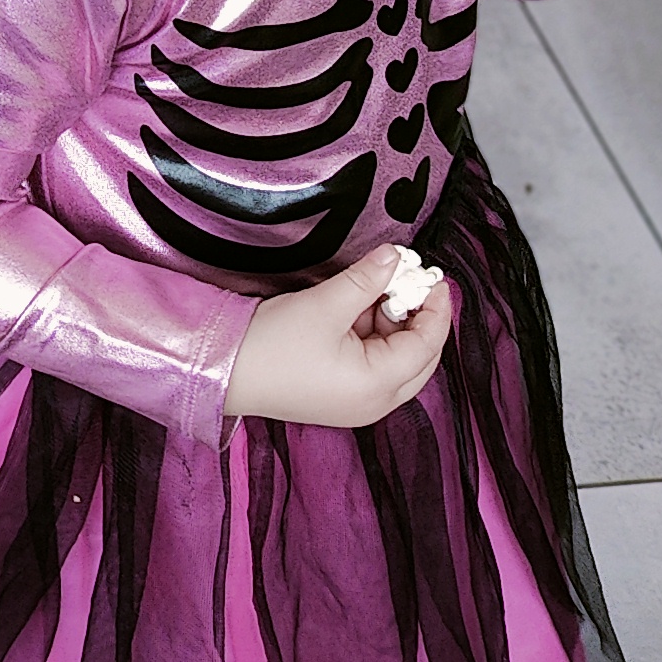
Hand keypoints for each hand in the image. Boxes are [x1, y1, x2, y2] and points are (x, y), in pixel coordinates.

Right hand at [227, 243, 452, 427]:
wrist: (224, 371)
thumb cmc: (273, 345)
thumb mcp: (326, 304)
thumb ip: (368, 279)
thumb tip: (397, 257)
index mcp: (378, 386)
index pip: (428, 345)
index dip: (436, 308)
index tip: (433, 276)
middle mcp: (375, 404)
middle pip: (419, 358)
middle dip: (418, 318)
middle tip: (410, 282)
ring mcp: (358, 405)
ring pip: (397, 361)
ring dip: (393, 324)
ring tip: (374, 289)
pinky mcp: (340, 398)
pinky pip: (374, 366)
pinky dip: (373, 336)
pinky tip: (356, 310)